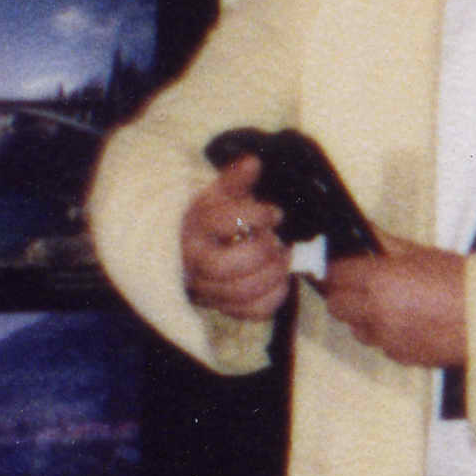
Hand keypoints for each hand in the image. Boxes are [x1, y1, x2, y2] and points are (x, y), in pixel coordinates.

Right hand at [177, 163, 297, 324]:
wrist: (195, 246)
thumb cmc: (212, 216)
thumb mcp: (220, 193)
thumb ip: (235, 179)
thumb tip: (252, 162)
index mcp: (193, 229)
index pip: (220, 224)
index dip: (256, 216)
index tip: (273, 213)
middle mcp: (194, 263)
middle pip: (224, 267)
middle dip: (261, 252)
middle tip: (277, 241)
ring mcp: (207, 288)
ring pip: (240, 293)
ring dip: (272, 274)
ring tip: (283, 258)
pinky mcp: (223, 307)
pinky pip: (251, 312)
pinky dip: (274, 297)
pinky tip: (280, 280)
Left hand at [318, 243, 471, 371]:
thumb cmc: (465, 281)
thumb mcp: (425, 254)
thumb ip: (387, 244)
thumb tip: (364, 231)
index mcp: (380, 280)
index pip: (336, 275)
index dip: (338, 270)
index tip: (344, 268)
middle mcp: (376, 312)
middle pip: (337, 306)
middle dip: (346, 296)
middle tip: (364, 287)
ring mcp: (387, 339)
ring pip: (357, 330)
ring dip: (366, 319)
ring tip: (394, 308)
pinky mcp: (401, 357)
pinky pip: (382, 346)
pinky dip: (389, 336)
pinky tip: (412, 324)